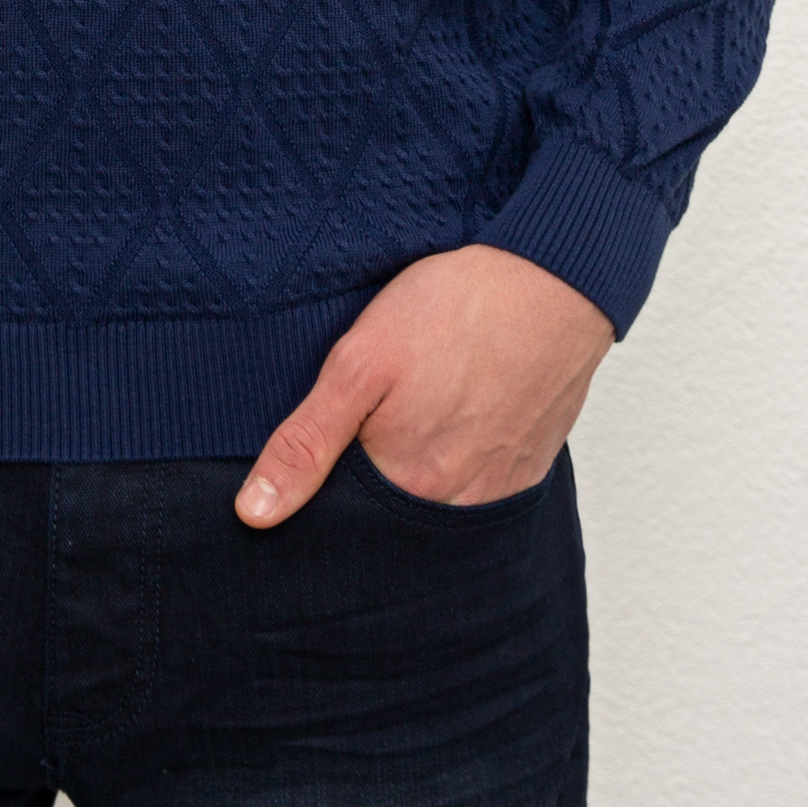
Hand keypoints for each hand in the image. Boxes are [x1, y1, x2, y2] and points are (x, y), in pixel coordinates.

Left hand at [236, 244, 613, 525]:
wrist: (554, 281)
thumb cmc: (455, 311)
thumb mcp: (360, 362)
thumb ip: (307, 441)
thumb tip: (254, 514)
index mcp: (405, 485)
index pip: (342, 526)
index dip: (317, 501)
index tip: (307, 467)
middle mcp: (454, 505)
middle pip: (390, 524)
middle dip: (363, 497)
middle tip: (359, 434)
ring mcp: (496, 491)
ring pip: (433, 511)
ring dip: (410, 484)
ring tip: (405, 425)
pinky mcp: (525, 470)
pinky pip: (477, 495)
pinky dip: (454, 473)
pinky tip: (446, 428)